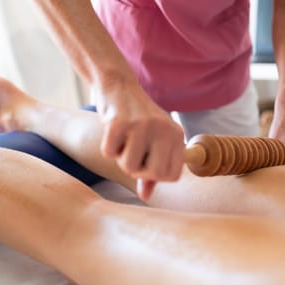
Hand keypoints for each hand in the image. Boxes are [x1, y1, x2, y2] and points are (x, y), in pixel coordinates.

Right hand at [94, 74, 184, 198]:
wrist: (119, 87)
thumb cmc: (138, 119)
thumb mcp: (153, 142)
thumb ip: (152, 170)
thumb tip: (146, 197)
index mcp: (177, 135)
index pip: (172, 176)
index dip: (156, 176)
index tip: (147, 163)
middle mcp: (164, 129)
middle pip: (153, 174)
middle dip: (137, 171)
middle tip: (132, 153)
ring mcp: (142, 125)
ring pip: (128, 166)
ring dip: (120, 158)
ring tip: (123, 140)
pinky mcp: (119, 122)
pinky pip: (109, 153)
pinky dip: (107, 148)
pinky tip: (112, 132)